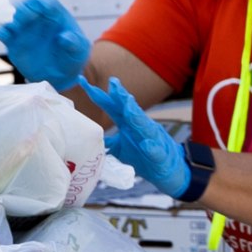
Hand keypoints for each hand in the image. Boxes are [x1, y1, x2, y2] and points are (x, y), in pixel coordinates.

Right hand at [0, 0, 92, 90]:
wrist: (60, 74)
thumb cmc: (73, 56)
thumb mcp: (80, 50)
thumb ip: (75, 43)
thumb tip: (65, 38)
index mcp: (55, 15)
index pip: (47, 3)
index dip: (42, 3)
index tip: (40, 8)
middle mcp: (37, 18)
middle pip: (26, 6)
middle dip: (22, 9)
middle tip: (21, 16)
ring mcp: (24, 29)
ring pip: (12, 17)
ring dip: (8, 18)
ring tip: (11, 26)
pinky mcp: (14, 42)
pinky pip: (4, 33)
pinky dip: (1, 31)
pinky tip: (3, 35)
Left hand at [94, 77, 190, 199]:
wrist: (169, 171)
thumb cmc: (143, 156)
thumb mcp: (120, 148)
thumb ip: (108, 140)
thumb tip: (88, 138)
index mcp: (128, 124)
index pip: (112, 106)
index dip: (98, 94)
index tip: (82, 81)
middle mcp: (139, 127)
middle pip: (129, 109)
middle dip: (122, 96)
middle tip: (113, 82)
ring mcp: (151, 139)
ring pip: (144, 124)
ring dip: (136, 114)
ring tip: (128, 103)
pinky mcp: (160, 155)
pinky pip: (155, 150)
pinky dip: (151, 147)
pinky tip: (147, 144)